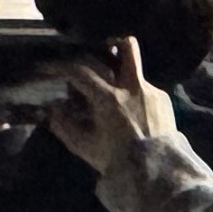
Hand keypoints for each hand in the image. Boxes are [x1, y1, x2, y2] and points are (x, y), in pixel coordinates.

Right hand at [43, 35, 176, 176]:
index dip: (61, 66)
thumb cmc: (115, 158)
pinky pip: (144, 86)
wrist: (155, 168)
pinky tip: (129, 103)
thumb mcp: (83, 145)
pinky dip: (132, 89)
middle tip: (97, 46)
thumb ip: (63, 125)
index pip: (81, 71)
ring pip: (136, 64)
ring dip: (124, 60)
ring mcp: (150, 90)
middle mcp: (132, 87)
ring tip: (114, 65)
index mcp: (109, 98)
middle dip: (109, 43)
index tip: (49, 66)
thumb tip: (51, 109)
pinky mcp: (163, 98)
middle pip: (126, 49)